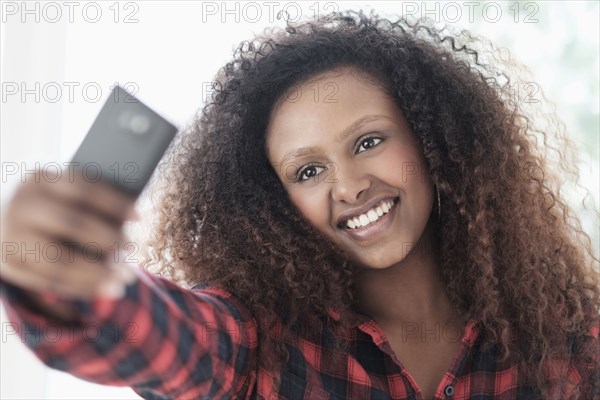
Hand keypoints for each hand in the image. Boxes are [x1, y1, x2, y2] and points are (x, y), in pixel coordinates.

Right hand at [1, 168, 138, 301]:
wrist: (5, 226)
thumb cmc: (55, 208)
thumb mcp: (67, 196)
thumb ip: (94, 204)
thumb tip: (133, 217)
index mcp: (41, 180)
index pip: (82, 189)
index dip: (114, 203)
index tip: (139, 217)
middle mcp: (23, 206)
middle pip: (73, 224)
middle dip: (109, 239)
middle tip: (132, 247)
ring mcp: (13, 237)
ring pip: (61, 261)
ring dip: (99, 273)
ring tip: (126, 278)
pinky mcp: (11, 265)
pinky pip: (52, 282)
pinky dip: (84, 287)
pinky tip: (107, 287)